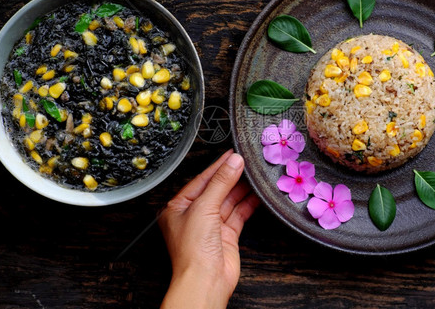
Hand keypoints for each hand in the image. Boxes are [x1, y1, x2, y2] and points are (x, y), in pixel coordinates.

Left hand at [158, 149, 259, 308]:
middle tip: (245, 162)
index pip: (200, 180)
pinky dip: (248, 204)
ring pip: (228, 201)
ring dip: (241, 188)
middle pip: (215, 189)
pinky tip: (256, 194)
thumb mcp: (204, 207)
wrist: (205, 280)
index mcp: (178, 207)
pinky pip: (238, 214)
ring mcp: (211, 226)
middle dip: (230, 176)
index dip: (217, 166)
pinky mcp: (226, 235)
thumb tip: (233, 163)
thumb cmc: (192, 250)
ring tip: (253, 174)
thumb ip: (221, 182)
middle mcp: (194, 216)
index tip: (231, 154)